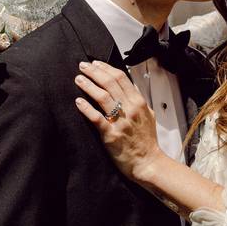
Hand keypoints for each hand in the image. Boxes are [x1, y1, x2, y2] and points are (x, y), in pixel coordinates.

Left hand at [73, 60, 164, 180]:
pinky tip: (78, 101)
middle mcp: (130, 109)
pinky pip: (96, 117)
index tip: (95, 63)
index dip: (106, 68)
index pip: (121, 78)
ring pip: (102, 97)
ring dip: (88, 85)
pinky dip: (86, 108)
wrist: (148, 162)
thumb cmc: (146, 141)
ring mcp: (121, 122)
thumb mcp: (148, 115)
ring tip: (78, 79)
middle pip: (110, 83)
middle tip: (83, 66)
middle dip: (94, 72)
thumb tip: (128, 86)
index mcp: (139, 102)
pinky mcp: (111, 134)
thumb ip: (137, 100)